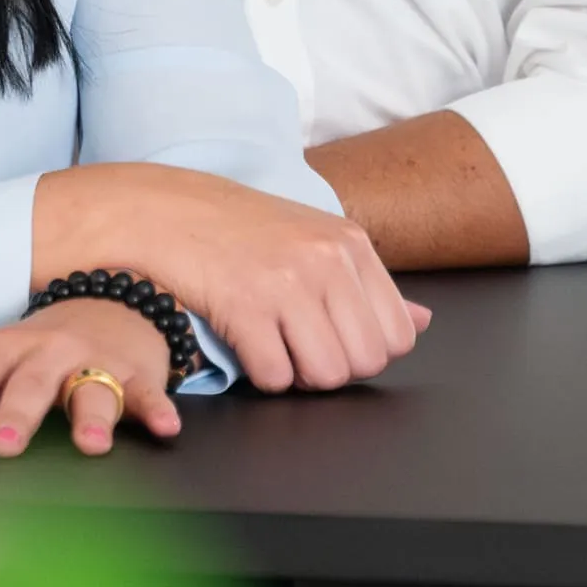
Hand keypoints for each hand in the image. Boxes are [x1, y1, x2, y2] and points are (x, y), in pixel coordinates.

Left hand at [0, 298, 175, 459]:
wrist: (113, 300)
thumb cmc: (41, 350)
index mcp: (6, 350)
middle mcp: (47, 350)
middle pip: (28, 382)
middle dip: (14, 414)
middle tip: (1, 447)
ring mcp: (95, 359)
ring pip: (91, 385)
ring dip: (90, 414)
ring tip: (90, 444)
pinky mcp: (137, 371)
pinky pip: (148, 390)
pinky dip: (156, 407)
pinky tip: (165, 427)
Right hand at [32, 163, 425, 394]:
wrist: (160, 210)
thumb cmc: (236, 229)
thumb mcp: (314, 241)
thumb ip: (370, 286)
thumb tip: (425, 322)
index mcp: (350, 244)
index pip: (397, 335)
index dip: (361, 351)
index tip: (327, 337)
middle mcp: (326, 259)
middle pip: (365, 362)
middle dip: (331, 369)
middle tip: (295, 346)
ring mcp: (286, 282)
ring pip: (325, 376)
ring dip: (297, 376)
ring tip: (271, 346)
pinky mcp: (244, 305)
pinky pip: (275, 377)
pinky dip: (261, 376)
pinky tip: (245, 346)